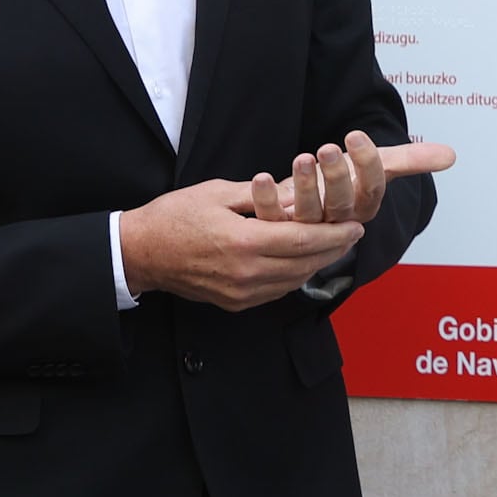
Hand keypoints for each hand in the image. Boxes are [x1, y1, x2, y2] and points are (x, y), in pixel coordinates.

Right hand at [118, 176, 365, 311]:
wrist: (140, 252)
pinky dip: (295, 276)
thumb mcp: (218, 193)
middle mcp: (246, 273)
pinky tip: (303, 260)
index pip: (304, 240)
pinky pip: (276, 291)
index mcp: (244, 242)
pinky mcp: (234, 303)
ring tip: (334, 245)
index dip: (335, 234)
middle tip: (353, 234)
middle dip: (334, 249)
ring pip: (294, 281)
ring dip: (318, 264)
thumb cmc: (175, 216)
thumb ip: (261, 195)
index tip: (356, 226)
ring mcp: (240, 292)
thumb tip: (297, 195)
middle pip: (306, 264)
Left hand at [242, 130, 456, 229]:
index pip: (372, 189)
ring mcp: (308, 229)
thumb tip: (451, 156)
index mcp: (363, 206)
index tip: (355, 136)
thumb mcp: (375, 167)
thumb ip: (409, 160)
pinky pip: (271, 218)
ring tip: (301, 158)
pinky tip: (261, 178)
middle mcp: (338, 222)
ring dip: (305, 186)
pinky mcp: (276, 230)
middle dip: (336, 176)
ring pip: (309, 214)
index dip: (367, 164)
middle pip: (342, 204)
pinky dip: (265, 199)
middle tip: (328, 147)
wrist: (305, 216)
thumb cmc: (341, 185)